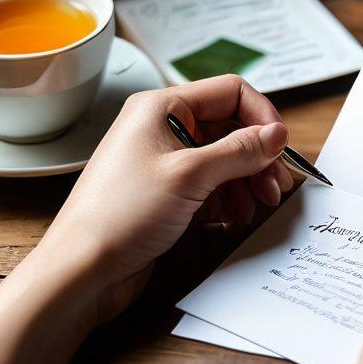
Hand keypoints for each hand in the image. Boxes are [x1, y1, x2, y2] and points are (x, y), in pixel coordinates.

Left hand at [42, 75, 294, 319]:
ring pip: (224, 160)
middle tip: (275, 187)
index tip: (280, 148)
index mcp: (162, 108)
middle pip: (230, 128)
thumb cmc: (120, 215)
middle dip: (257, 157)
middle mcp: (163, 128)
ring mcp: (164, 162)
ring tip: (257, 208)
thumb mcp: (189, 176)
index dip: (262, 116)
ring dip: (247, 182)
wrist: (81, 270)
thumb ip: (239, 151)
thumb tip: (277, 133)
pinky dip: (228, 200)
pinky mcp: (166, 193)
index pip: (229, 93)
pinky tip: (235, 219)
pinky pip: (210, 186)